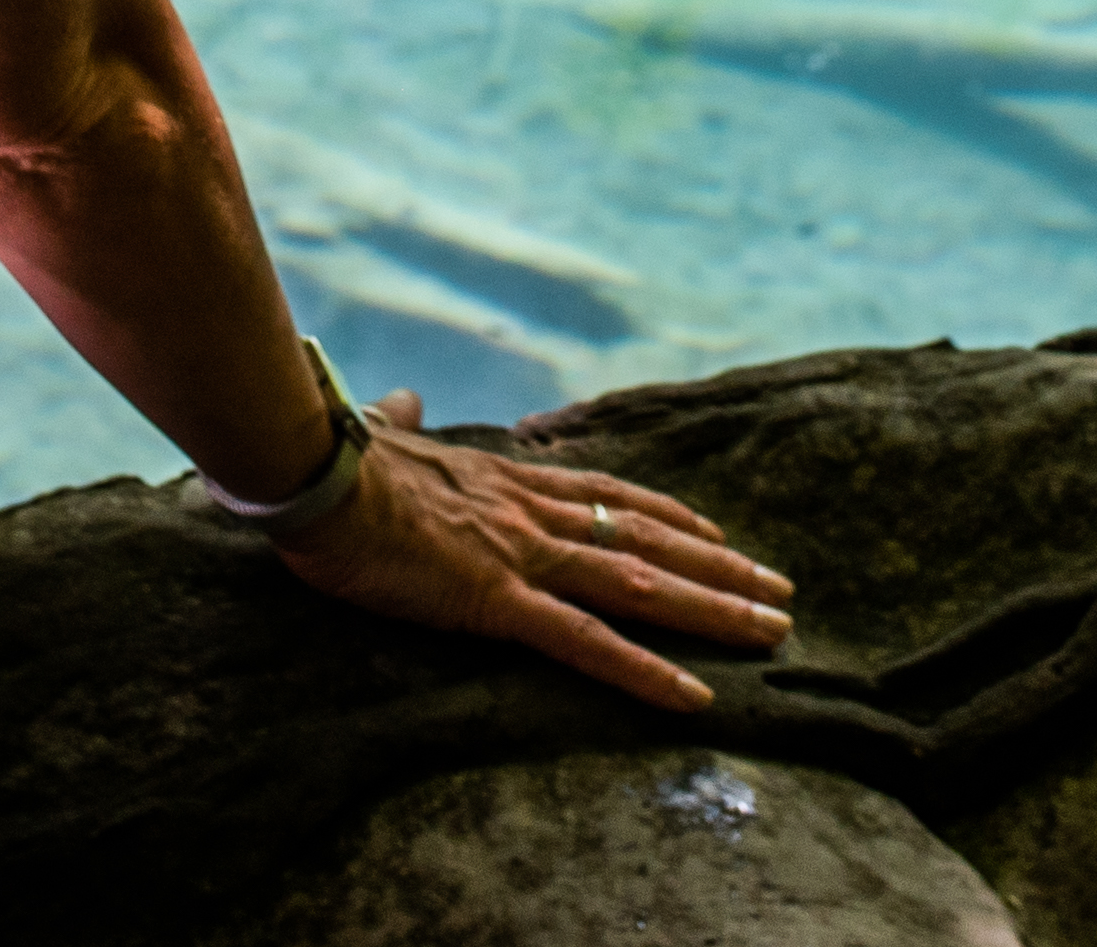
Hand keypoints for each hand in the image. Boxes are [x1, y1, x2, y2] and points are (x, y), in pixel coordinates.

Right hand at [270, 394, 797, 711]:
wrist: (314, 472)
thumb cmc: (337, 458)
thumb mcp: (385, 436)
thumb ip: (405, 422)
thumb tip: (404, 399)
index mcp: (508, 480)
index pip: (610, 495)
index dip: (670, 515)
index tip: (716, 533)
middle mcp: (533, 513)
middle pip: (650, 539)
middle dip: (722, 569)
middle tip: (782, 591)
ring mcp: (523, 556)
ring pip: (641, 584)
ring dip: (713, 611)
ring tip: (773, 632)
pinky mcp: (499, 601)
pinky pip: (586, 642)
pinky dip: (645, 670)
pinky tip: (694, 697)